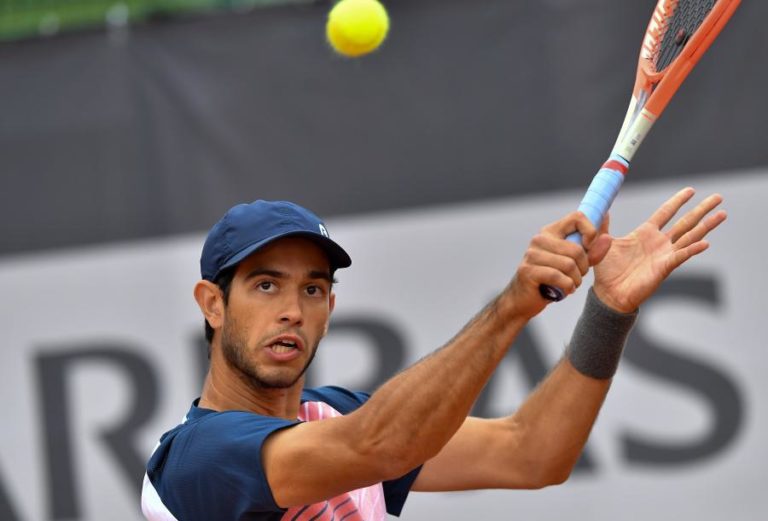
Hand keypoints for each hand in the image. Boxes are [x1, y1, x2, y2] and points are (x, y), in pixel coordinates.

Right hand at [506, 211, 611, 318]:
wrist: (524, 299)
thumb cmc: (551, 279)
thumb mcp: (575, 263)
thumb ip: (592, 249)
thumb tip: (607, 233)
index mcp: (551, 231)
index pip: (577, 217)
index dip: (590, 230)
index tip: (590, 246)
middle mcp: (539, 239)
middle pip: (576, 249)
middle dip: (584, 267)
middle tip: (578, 275)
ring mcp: (531, 254)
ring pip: (569, 265)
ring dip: (576, 280)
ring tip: (571, 284)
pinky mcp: (528, 270)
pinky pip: (558, 277)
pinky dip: (567, 286)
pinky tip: (565, 290)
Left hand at [593, 188, 726, 312]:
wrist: (608, 293)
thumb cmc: (606, 270)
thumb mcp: (602, 243)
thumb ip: (603, 226)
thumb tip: (600, 209)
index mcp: (645, 233)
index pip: (665, 212)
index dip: (677, 201)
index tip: (691, 190)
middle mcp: (659, 242)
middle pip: (685, 221)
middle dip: (702, 209)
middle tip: (718, 197)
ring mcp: (664, 254)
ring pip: (690, 236)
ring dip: (707, 225)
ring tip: (722, 213)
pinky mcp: (664, 267)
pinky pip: (681, 256)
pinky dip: (693, 249)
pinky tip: (706, 243)